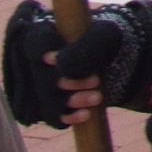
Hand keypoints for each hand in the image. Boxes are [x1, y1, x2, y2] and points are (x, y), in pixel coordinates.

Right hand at [0, 0, 151, 126]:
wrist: (117, 59)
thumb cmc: (106, 40)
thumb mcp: (105, 34)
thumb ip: (85, 44)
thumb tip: (59, 66)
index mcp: (44, 36)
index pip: (33, 45)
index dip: (39, 53)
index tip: (52, 58)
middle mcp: (38, 63)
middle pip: (41, 77)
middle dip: (68, 81)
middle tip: (95, 80)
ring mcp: (43, 86)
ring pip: (47, 100)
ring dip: (72, 100)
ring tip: (97, 97)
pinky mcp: (52, 105)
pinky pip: (52, 117)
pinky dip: (68, 117)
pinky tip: (86, 114)